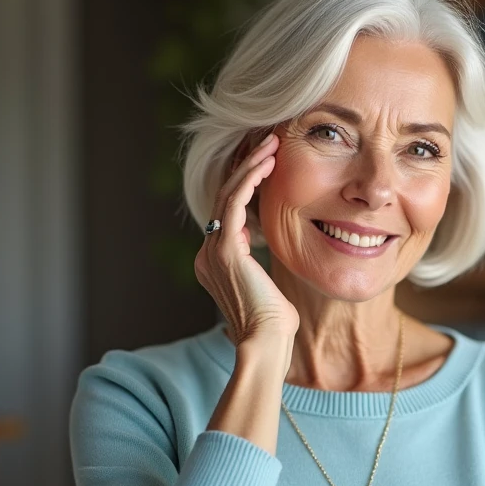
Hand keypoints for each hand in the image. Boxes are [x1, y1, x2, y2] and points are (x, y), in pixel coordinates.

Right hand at [194, 131, 299, 350]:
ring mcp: (213, 250)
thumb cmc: (276, 325)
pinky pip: (235, 202)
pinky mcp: (225, 248)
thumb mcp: (270, 290)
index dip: (246, 186)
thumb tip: (272, 260)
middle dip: (247, 167)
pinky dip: (250, 179)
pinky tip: (268, 164)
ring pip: (227, 194)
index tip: (267, 165)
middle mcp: (208, 254)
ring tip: (271, 143)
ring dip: (250, 166)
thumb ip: (264, 269)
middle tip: (269, 142)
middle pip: (224, 198)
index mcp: (216, 263)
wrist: (266, 343)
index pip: (229, 214)